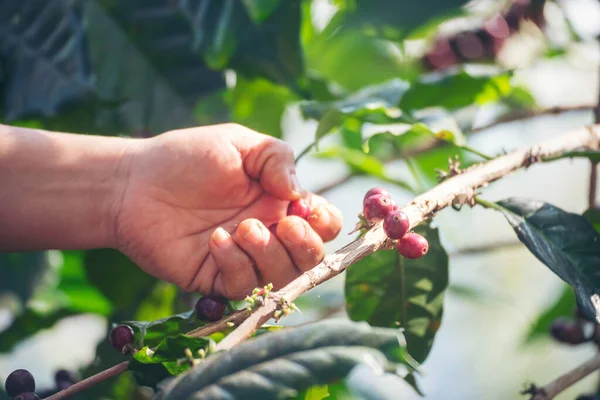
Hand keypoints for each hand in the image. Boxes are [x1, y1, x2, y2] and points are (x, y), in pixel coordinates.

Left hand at [116, 124, 342, 298]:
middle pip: (310, 257)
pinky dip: (236, 264)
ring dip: (270, 254)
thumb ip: (277, 158)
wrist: (134, 182)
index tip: (305, 207)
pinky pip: (243, 286)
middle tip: (282, 223)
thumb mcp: (238, 143)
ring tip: (243, 227)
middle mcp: (268, 233)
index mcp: (279, 202)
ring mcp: (243, 258)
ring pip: (282, 277)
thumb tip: (299, 193)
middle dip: (305, 244)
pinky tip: (216, 240)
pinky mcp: (216, 278)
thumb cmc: (187, 157)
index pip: (322, 223)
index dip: (324, 222)